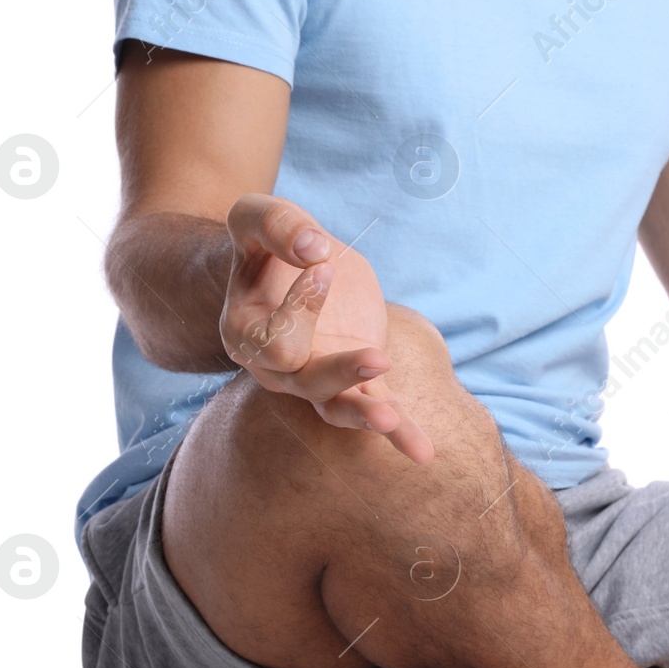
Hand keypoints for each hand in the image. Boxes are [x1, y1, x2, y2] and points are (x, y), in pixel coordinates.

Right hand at [219, 193, 432, 462]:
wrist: (286, 265)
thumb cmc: (265, 243)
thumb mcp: (258, 216)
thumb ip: (278, 224)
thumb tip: (314, 248)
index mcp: (244, 333)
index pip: (275, 338)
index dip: (302, 306)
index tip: (322, 266)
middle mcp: (276, 368)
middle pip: (306, 382)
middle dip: (342, 372)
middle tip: (378, 358)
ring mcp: (314, 381)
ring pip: (337, 407)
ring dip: (367, 415)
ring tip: (393, 421)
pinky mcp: (354, 381)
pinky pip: (374, 409)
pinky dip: (400, 431)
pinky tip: (423, 451)